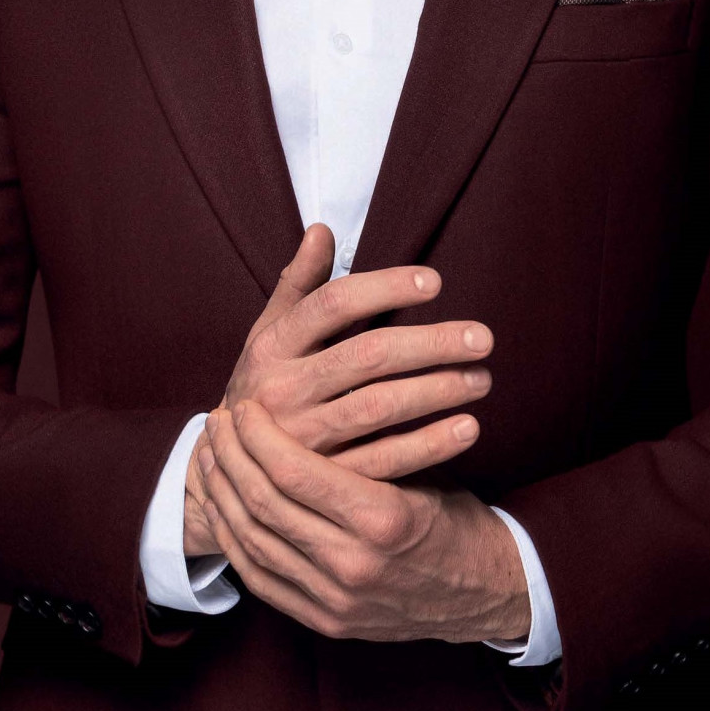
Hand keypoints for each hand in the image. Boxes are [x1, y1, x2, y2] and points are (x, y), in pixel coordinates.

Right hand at [182, 224, 493, 558]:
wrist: (228, 469)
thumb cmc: (260, 386)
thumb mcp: (266, 334)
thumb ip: (297, 283)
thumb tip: (321, 230)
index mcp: (273, 347)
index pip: (332, 305)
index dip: (384, 288)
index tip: (434, 282)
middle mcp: (285, 390)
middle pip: (366, 356)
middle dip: (429, 343)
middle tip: (482, 337)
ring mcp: (303, 439)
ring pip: (380, 408)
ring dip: (437, 391)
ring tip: (481, 379)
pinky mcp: (325, 479)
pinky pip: (384, 462)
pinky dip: (429, 446)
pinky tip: (467, 429)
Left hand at [196, 396, 530, 646]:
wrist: (484, 594)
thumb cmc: (454, 519)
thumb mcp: (422, 473)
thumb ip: (368, 450)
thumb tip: (309, 400)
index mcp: (383, 518)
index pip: (294, 472)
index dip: (258, 436)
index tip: (244, 407)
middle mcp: (353, 564)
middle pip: (265, 504)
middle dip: (231, 458)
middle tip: (215, 424)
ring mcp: (336, 599)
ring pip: (254, 542)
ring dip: (223, 497)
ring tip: (209, 460)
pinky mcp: (326, 621)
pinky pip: (261, 580)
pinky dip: (234, 542)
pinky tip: (222, 510)